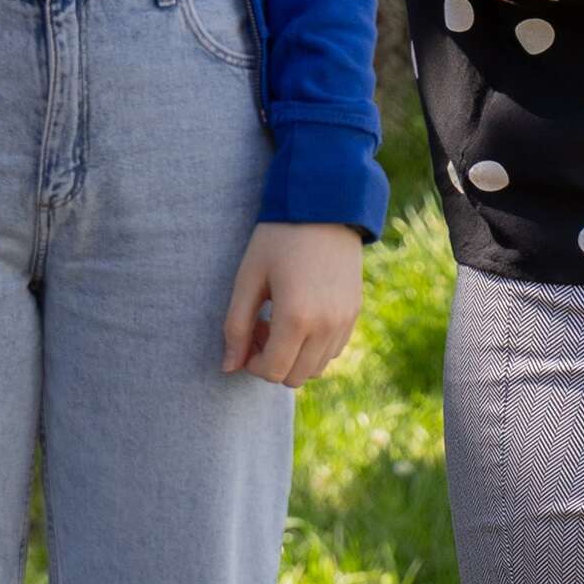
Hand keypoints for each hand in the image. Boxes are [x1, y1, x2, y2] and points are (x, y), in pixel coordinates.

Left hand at [223, 222, 361, 386]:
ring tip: (280, 320)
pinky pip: (332, 351)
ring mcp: (344, 321)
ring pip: (315, 368)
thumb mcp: (248, 279)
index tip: (246, 336)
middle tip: (261, 326)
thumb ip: (236, 327)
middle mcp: (326, 326)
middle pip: (295, 377)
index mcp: (296, 318)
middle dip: (272, 361)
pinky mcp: (354, 313)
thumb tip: (228, 367)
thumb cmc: (278, 238)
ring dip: (294, 356)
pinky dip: (313, 347)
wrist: (325, 207)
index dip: (253, 364)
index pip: (273, 371)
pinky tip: (302, 316)